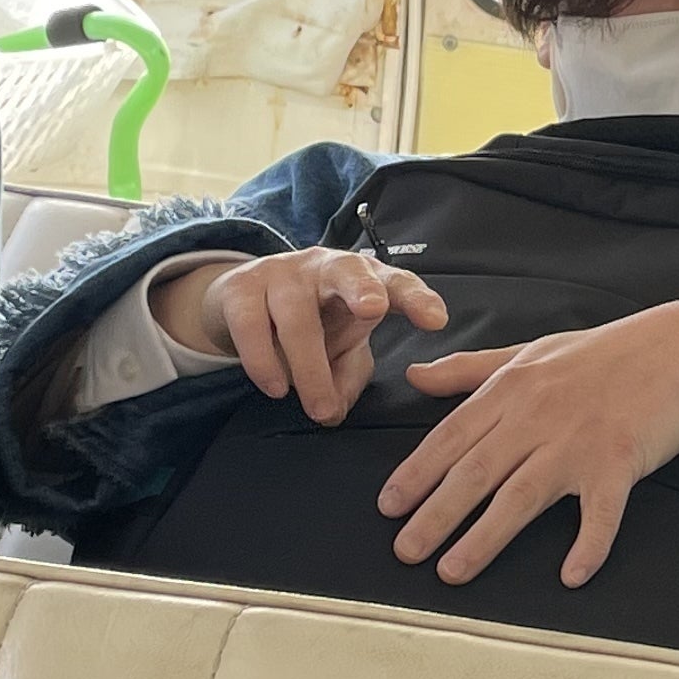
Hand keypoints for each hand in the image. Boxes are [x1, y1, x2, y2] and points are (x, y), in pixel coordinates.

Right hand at [180, 247, 450, 422]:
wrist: (243, 301)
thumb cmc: (312, 325)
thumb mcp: (341, 351)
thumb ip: (347, 378)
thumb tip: (334, 411)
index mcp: (364, 279)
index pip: (396, 282)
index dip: (417, 299)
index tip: (436, 320)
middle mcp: (326, 267)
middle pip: (348, 272)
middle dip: (362, 288)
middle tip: (373, 311)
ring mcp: (281, 273)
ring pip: (296, 315)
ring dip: (309, 366)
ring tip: (319, 408)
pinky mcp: (241, 288)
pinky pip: (251, 325)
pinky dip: (263, 361)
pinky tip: (276, 388)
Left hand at [377, 297, 678, 585]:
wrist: (678, 348)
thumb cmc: (604, 353)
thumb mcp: (529, 352)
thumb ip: (470, 370)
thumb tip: (415, 375)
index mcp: (512, 390)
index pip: (451, 436)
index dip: (416, 473)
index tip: (387, 506)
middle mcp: (537, 417)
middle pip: (475, 472)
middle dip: (434, 515)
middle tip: (404, 552)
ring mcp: (578, 441)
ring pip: (520, 496)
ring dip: (483, 537)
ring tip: (452, 570)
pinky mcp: (619, 462)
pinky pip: (600, 512)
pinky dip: (588, 544)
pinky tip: (571, 574)